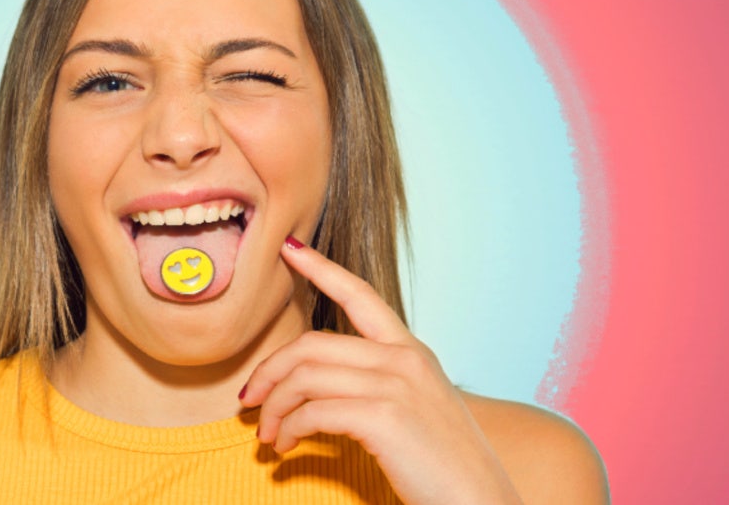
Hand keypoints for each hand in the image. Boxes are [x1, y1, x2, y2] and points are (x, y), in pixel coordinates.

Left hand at [238, 237, 522, 504]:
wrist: (479, 501)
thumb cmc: (444, 466)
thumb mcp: (416, 409)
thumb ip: (378, 385)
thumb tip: (317, 390)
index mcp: (411, 352)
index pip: (361, 295)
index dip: (321, 269)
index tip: (289, 249)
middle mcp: (403, 359)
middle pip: (311, 345)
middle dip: (269, 371)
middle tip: (248, 400)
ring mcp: (395, 385)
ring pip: (304, 377)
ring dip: (274, 407)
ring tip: (267, 436)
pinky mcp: (384, 416)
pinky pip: (312, 411)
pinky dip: (289, 430)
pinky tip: (286, 448)